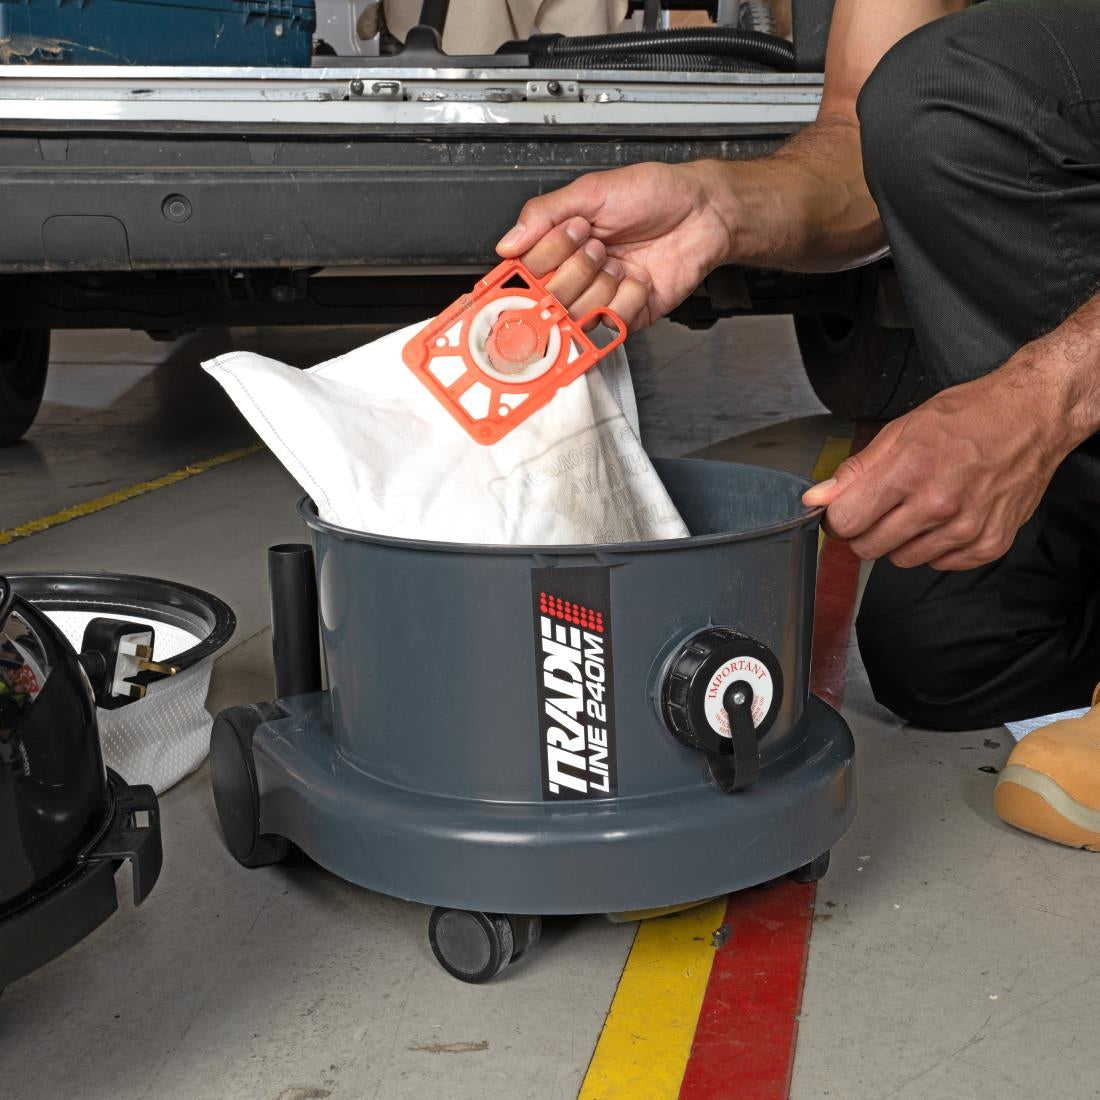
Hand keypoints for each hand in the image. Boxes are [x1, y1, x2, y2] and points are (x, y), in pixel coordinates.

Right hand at [495, 161, 734, 330]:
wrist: (702, 213)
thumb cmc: (655, 195)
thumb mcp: (592, 190)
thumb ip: (544, 214)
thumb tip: (508, 243)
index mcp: (559, 245)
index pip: (527, 270)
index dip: (549, 254)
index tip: (573, 230)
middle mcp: (576, 275)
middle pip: (550, 297)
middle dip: (578, 268)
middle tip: (599, 245)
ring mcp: (600, 298)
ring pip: (579, 313)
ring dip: (603, 283)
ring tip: (621, 260)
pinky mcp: (626, 316)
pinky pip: (612, 321)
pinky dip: (629, 298)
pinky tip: (639, 278)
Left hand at [802, 361, 1077, 570]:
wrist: (1033, 417)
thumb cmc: (969, 416)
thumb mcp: (902, 430)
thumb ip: (856, 471)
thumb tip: (816, 498)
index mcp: (910, 470)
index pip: (846, 523)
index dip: (838, 518)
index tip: (845, 510)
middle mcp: (938, 504)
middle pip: (869, 548)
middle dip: (866, 531)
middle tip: (883, 507)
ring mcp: (966, 529)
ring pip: (902, 560)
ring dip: (901, 539)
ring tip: (920, 505)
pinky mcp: (989, 544)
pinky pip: (939, 563)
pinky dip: (936, 546)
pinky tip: (947, 516)